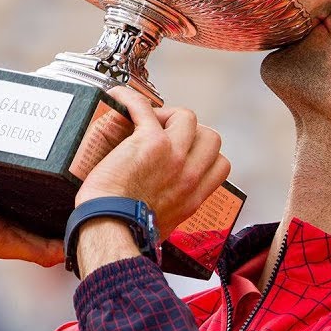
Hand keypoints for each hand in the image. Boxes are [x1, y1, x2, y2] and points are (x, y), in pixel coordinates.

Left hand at [75, 87, 229, 237]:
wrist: (110, 229)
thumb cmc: (128, 232)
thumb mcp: (164, 227)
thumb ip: (172, 210)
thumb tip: (163, 205)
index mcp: (193, 196)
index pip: (220, 164)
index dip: (204, 153)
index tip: (187, 152)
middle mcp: (189, 174)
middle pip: (210, 137)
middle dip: (191, 132)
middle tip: (168, 134)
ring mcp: (173, 156)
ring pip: (187, 117)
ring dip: (168, 115)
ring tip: (148, 119)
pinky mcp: (149, 141)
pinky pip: (144, 108)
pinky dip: (131, 99)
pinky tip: (120, 98)